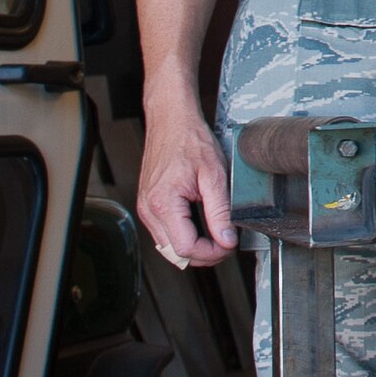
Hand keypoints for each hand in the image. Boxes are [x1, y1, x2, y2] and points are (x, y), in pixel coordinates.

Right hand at [136, 98, 236, 268]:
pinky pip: (165, 233)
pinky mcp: (149, 205)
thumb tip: (226, 239)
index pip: (185, 248)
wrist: (171, 121)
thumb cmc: (189, 140)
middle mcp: (149, 210)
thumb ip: (220, 211)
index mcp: (163, 204)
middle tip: (227, 244)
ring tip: (218, 236)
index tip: (229, 245)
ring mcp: (146, 209)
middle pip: (175, 253)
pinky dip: (183, 236)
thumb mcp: (214, 175)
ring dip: (193, 247)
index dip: (211, 253)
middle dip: (204, 254)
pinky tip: (202, 228)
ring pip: (168, 247)